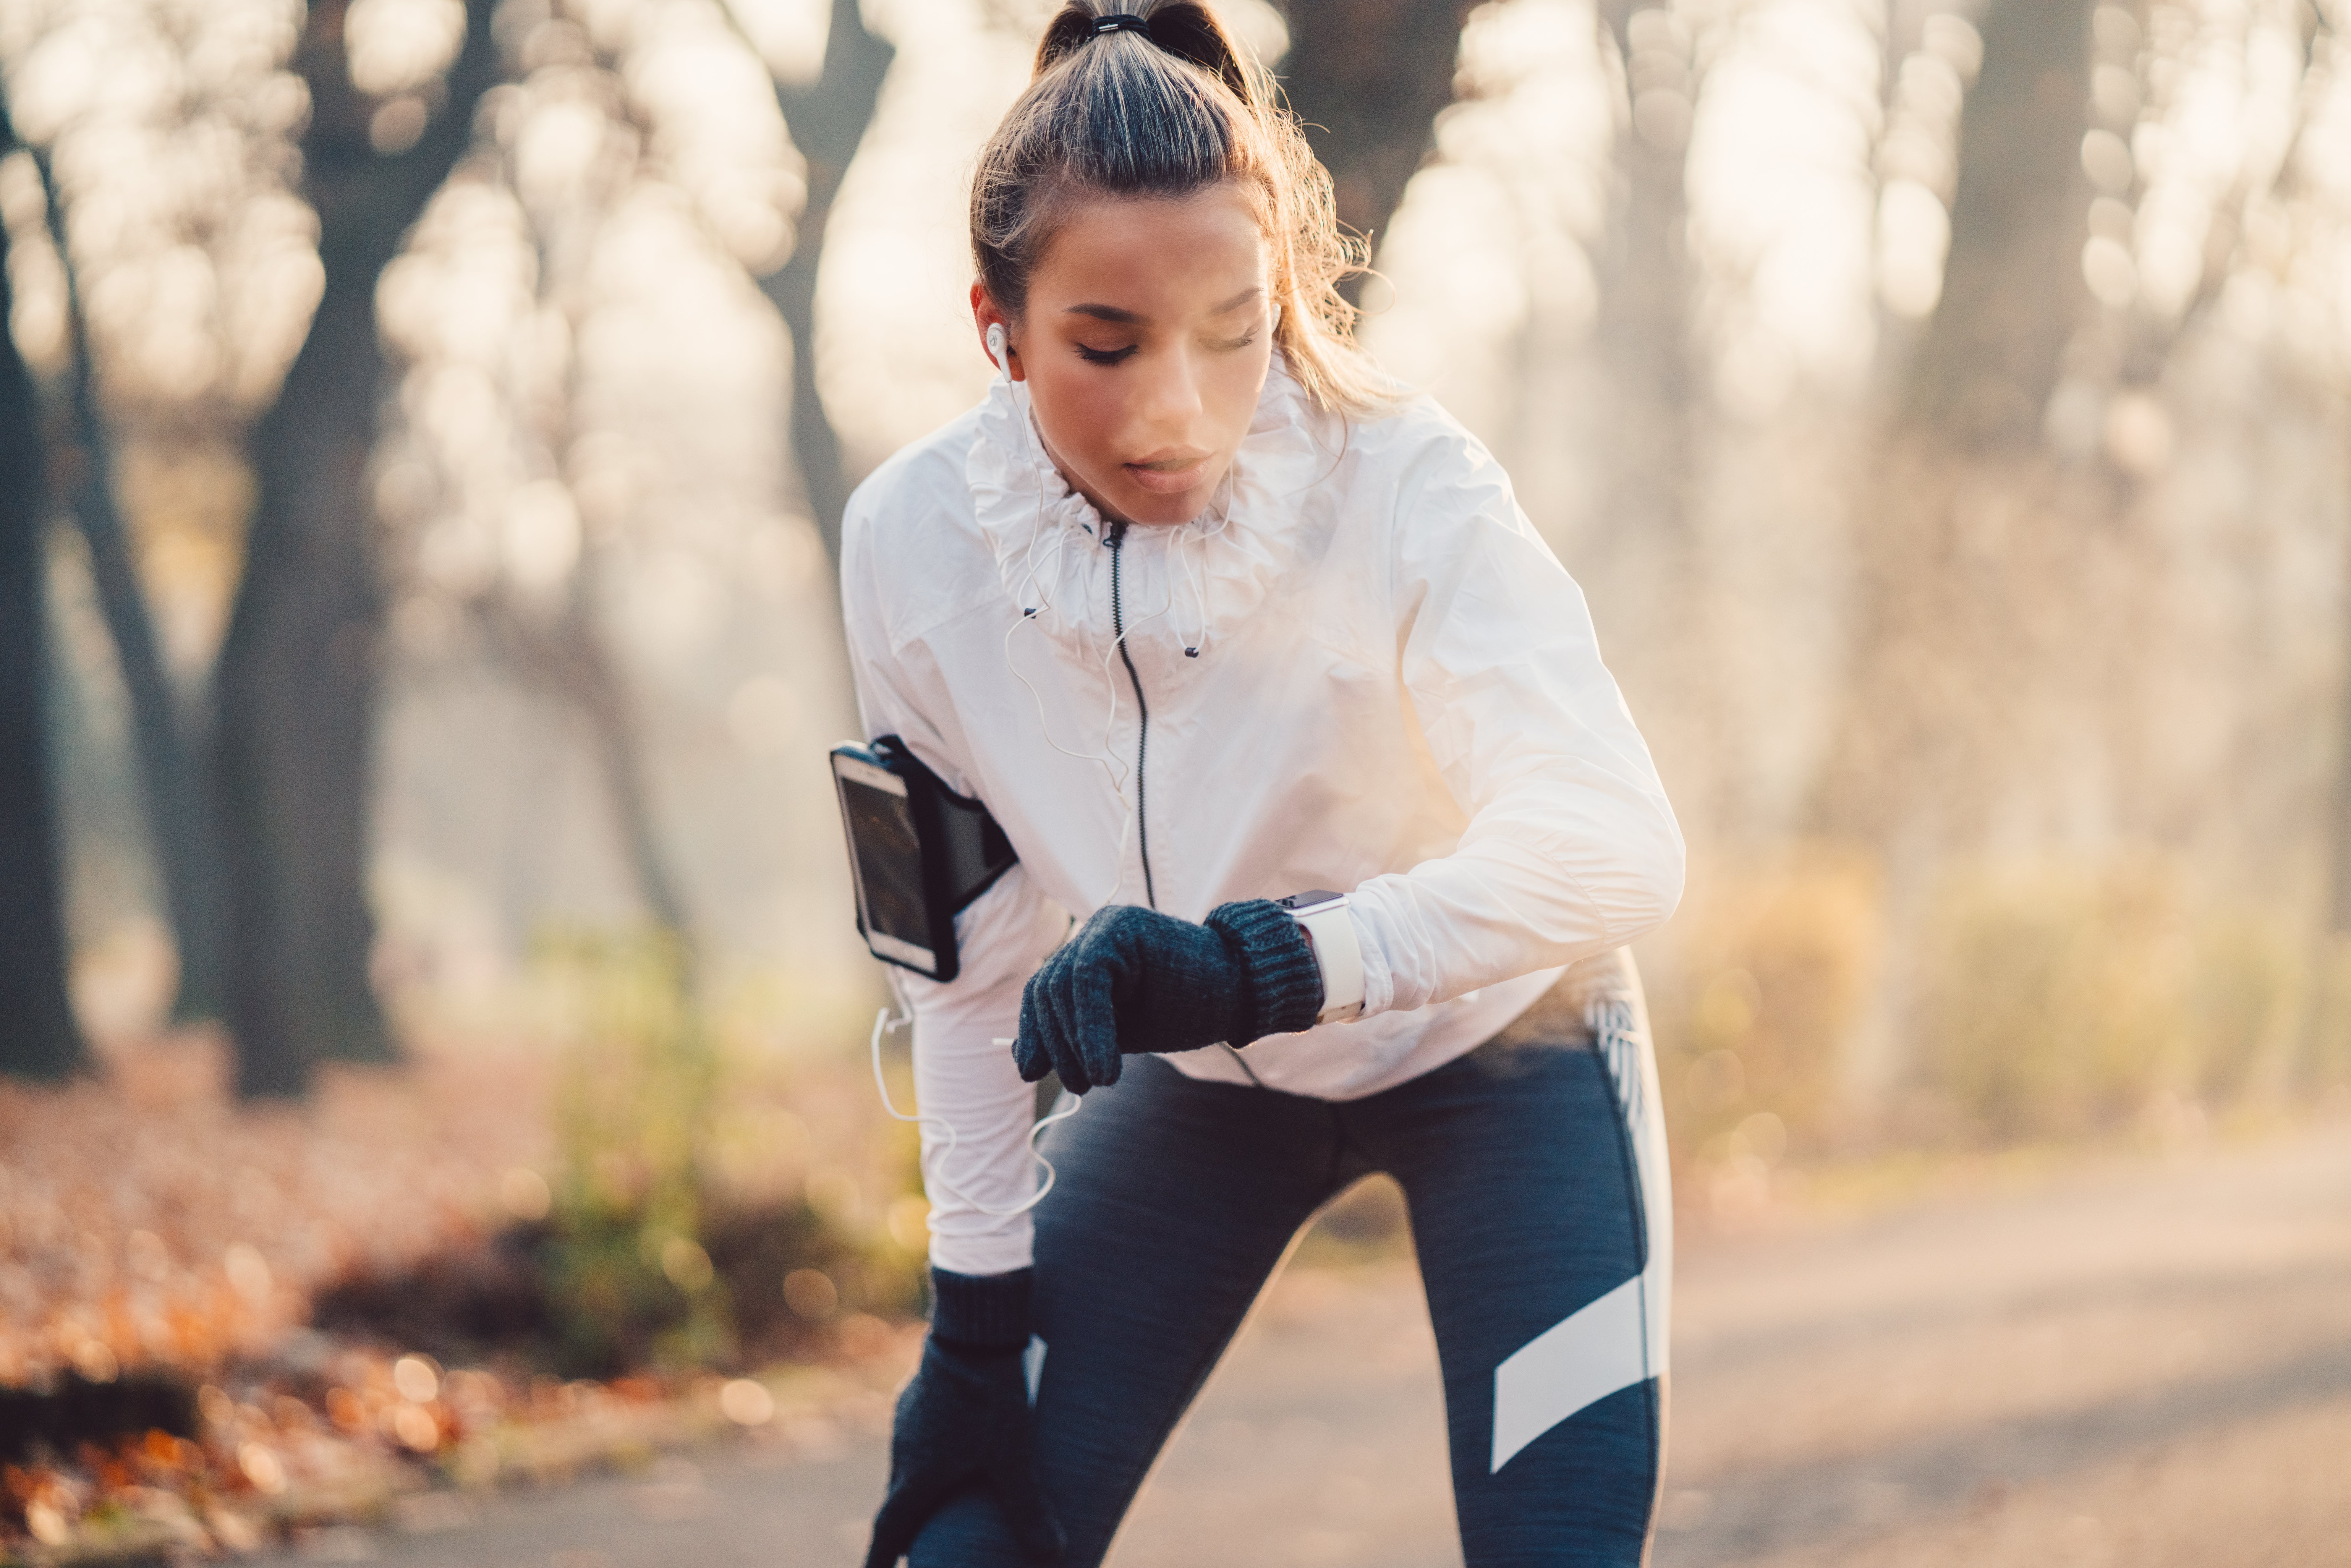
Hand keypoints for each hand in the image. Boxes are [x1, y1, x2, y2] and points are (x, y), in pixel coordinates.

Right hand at [864, 1270, 1061, 1566]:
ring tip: (940, 1495)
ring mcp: (906, 1418)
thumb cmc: (992, 1396)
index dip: (879, 1559)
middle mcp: (903, 1450)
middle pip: (899, 1499)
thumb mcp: (1015, 1456)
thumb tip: (1054, 1554)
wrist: (973, 1328)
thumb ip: (1030, 1507)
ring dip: (920, 1484)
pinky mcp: (917, 1392)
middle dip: (906, 1525)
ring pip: (908, 1463)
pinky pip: (917, 1433)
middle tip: (915, 1544)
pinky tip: (952, 1442)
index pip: (888, 1529)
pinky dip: (930, 1451)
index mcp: (917, 1475)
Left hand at [1012, 901, 1322, 1092]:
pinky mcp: (1124, 927)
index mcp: (1089, 952)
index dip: (1033, 1033)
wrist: (1243, 987)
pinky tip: (1104, 1069)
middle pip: (1048, 988)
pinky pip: (1088, 977)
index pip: (1043, 990)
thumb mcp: (1122, 1027)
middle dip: (1055, 1043)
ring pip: (1062, 985)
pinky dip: (1091, 1028)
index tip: (1029, 1071)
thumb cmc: (1186, 1007)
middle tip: (1078, 1086)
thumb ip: (1078, 1033)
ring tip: (1096, 1081)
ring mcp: (1107, 923)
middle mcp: (1094, 931)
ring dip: (1073, 1042)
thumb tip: (1026, 1057)